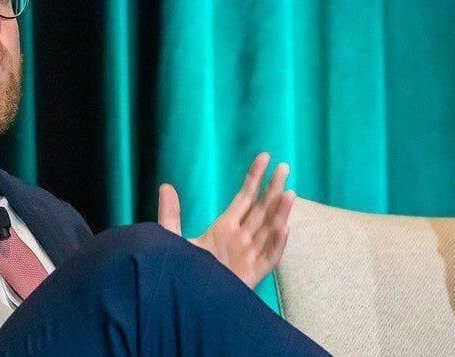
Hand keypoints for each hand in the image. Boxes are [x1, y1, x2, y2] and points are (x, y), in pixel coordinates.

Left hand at [157, 152, 295, 288]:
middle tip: (284, 167)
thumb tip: (165, 185)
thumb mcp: (172, 238)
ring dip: (280, 214)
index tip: (264, 157)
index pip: (245, 198)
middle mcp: (240, 239)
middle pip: (262, 210)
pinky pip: (269, 259)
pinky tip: (285, 228)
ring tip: (289, 194)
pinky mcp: (251, 275)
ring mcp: (247, 256)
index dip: (254, 178)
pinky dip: (277, 244)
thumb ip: (170, 214)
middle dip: (273, 189)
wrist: (182, 298)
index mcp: (224, 227)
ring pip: (269, 231)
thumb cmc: (181, 269)